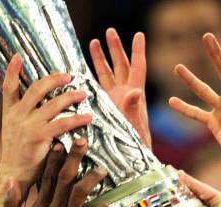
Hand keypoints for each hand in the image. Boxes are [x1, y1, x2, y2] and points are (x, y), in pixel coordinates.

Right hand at [0, 54, 92, 184]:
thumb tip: (41, 108)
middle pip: (36, 89)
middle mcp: (18, 116)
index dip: (12, 70)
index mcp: (9, 113)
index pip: (8, 87)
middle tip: (69, 75)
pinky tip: (88, 117)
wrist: (13, 175)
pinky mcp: (39, 136)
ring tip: (83, 93)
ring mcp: (28, 125)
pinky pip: (63, 123)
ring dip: (70, 96)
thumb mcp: (14, 133)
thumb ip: (24, 118)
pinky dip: (78, 119)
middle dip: (53, 79)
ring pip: (52, 104)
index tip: (18, 56)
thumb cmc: (18, 156)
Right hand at [1, 140, 111, 206]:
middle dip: (73, 157)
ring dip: (91, 179)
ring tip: (102, 170)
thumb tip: (9, 181)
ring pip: (80, 194)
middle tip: (83, 140)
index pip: (46, 178)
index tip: (60, 144)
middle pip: (64, 178)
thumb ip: (10, 204)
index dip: (54, 159)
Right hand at [90, 29, 151, 147]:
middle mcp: (124, 94)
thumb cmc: (137, 145)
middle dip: (115, 49)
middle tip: (109, 32)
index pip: (137, 67)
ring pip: (106, 75)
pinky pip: (96, 89)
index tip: (138, 35)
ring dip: (100, 59)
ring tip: (94, 42)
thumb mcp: (135, 125)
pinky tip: (82, 70)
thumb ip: (134, 107)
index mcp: (134, 94)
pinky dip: (89, 78)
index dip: (137, 51)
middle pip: (120, 66)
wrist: (130, 161)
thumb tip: (136, 90)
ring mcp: (113, 101)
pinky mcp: (103, 109)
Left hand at [148, 172, 220, 206]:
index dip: (169, 199)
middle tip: (160, 177)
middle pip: (188, 195)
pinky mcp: (220, 200)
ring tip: (167, 172)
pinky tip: (178, 175)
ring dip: (181, 180)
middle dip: (174, 186)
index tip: (155, 193)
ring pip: (195, 189)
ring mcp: (214, 205)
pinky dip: (191, 181)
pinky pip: (202, 187)